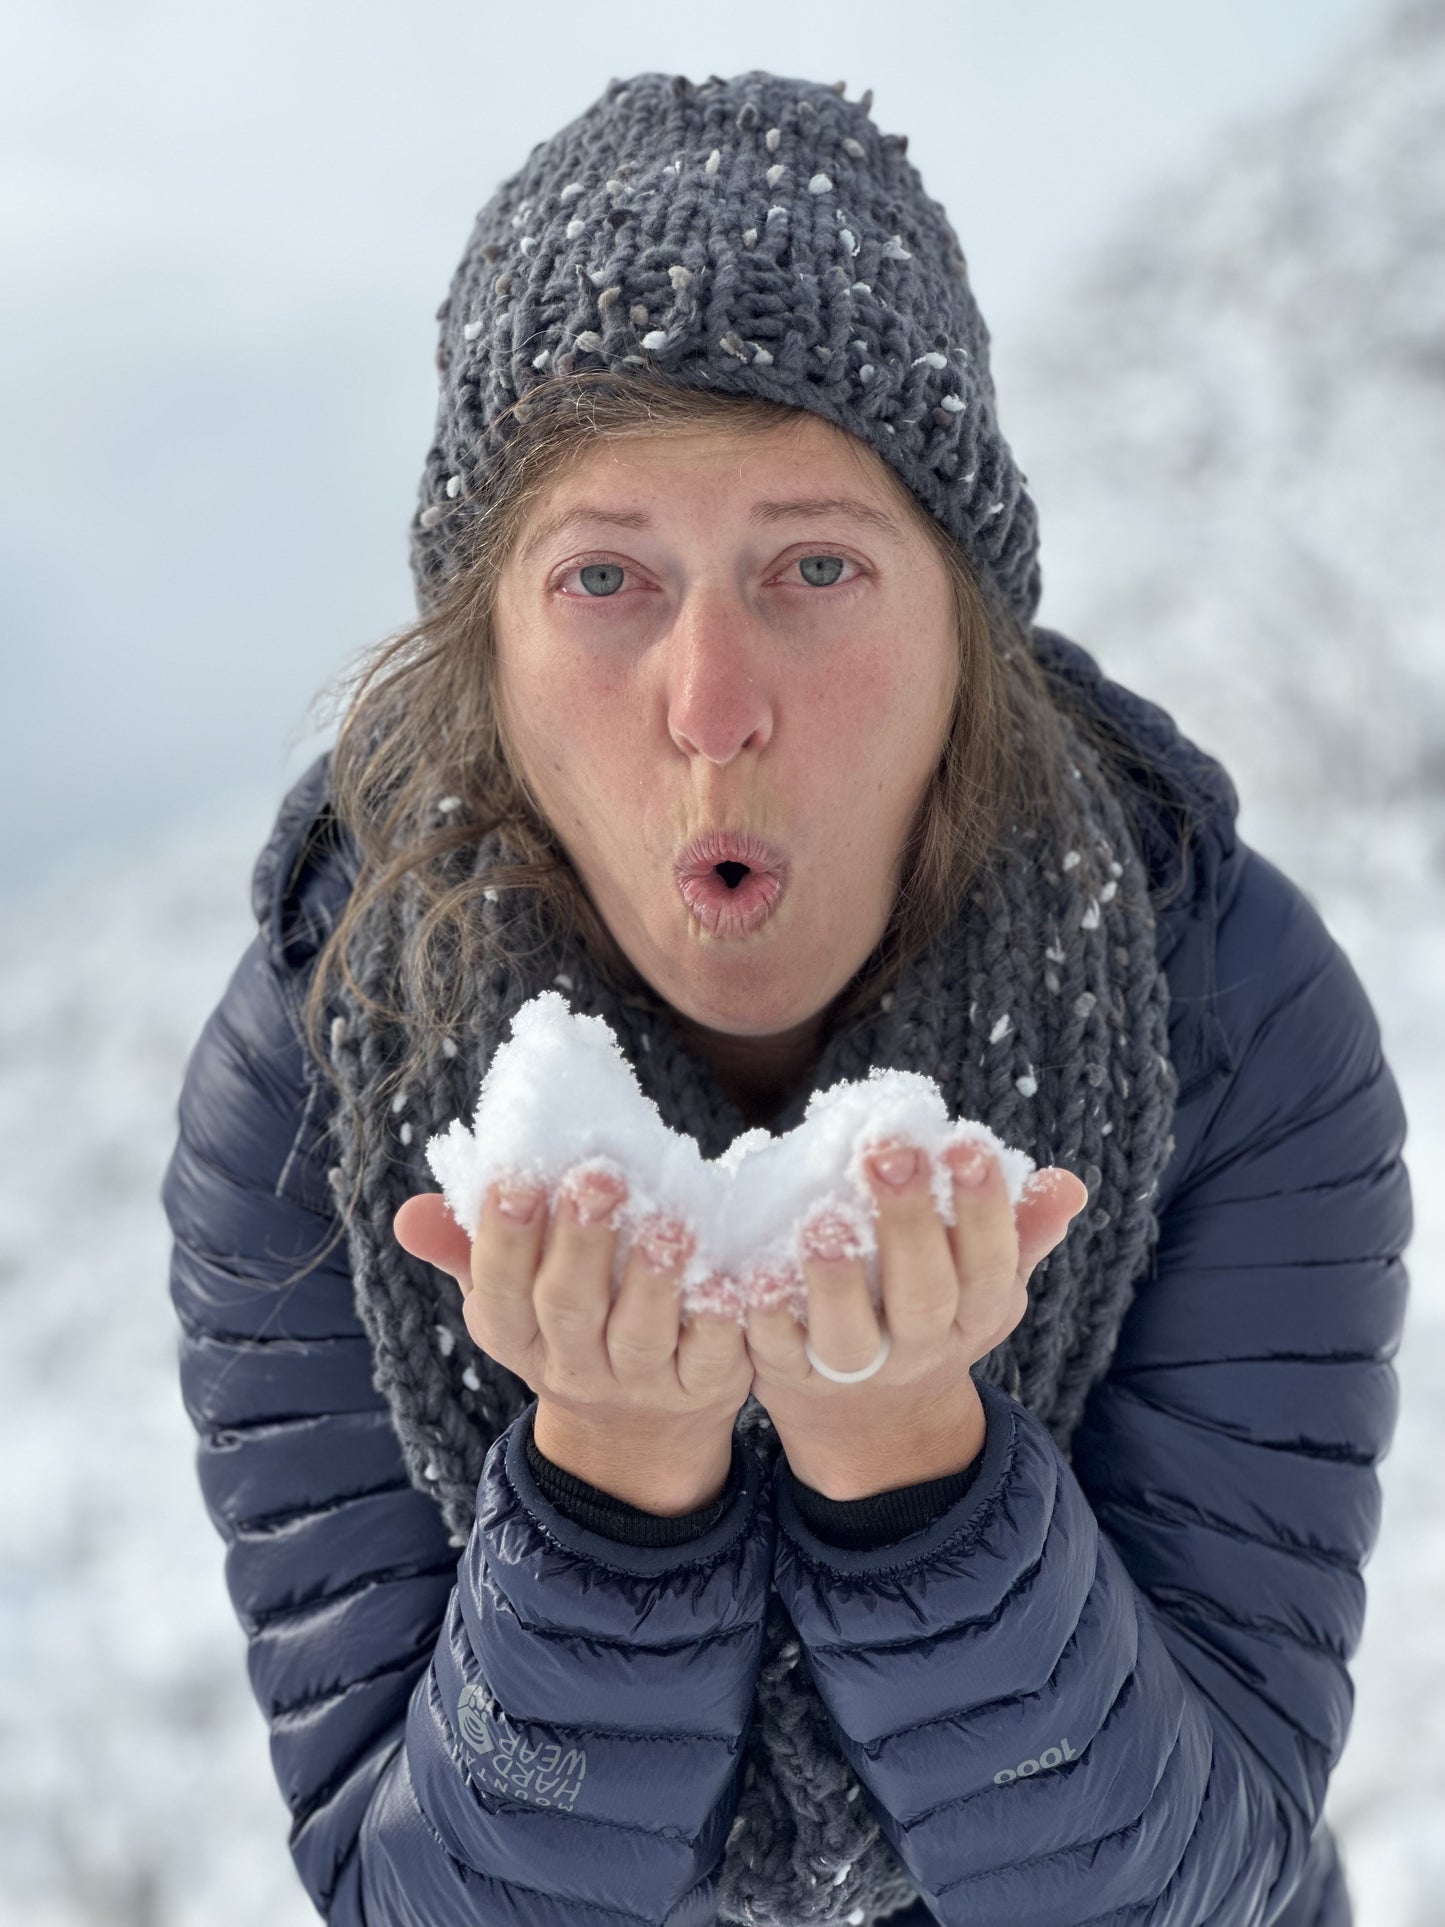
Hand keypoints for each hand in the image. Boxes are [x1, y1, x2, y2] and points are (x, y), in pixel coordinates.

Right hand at [393, 1161, 754, 1513]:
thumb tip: (408, 1214)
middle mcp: (573, 1364)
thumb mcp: (511, 1293)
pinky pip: (713, 1353)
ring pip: (641, 1331)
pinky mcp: (708, 1384)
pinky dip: (719, 1317)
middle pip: (570, 1306)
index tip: (518, 1178)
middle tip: (598, 1177)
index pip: (500, 1289)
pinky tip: (729, 1275)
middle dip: (581, 1242)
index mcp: (516, 1334)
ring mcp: (642, 1380)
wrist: (641, 1434)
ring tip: (668, 1222)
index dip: (506, 1238)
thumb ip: (466, 1245)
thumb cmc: (568, 1324)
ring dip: (653, 1277)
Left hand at [742, 1139, 1087, 1498]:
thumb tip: (1068, 1185)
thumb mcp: (985, 1282)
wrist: (873, 1419)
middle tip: (887, 1153)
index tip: (966, 1144)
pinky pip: (773, 1349)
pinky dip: (764, 1315)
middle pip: (921, 1294)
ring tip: (822, 1217)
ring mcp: (851, 1368)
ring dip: (835, 1278)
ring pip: (847, 1334)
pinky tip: (755, 1270)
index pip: (990, 1263)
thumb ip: (1019, 1231)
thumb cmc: (932, 1311)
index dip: (983, 1210)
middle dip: (907, 1224)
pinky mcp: (786, 1375)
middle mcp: (918, 1346)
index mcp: (974, 1314)